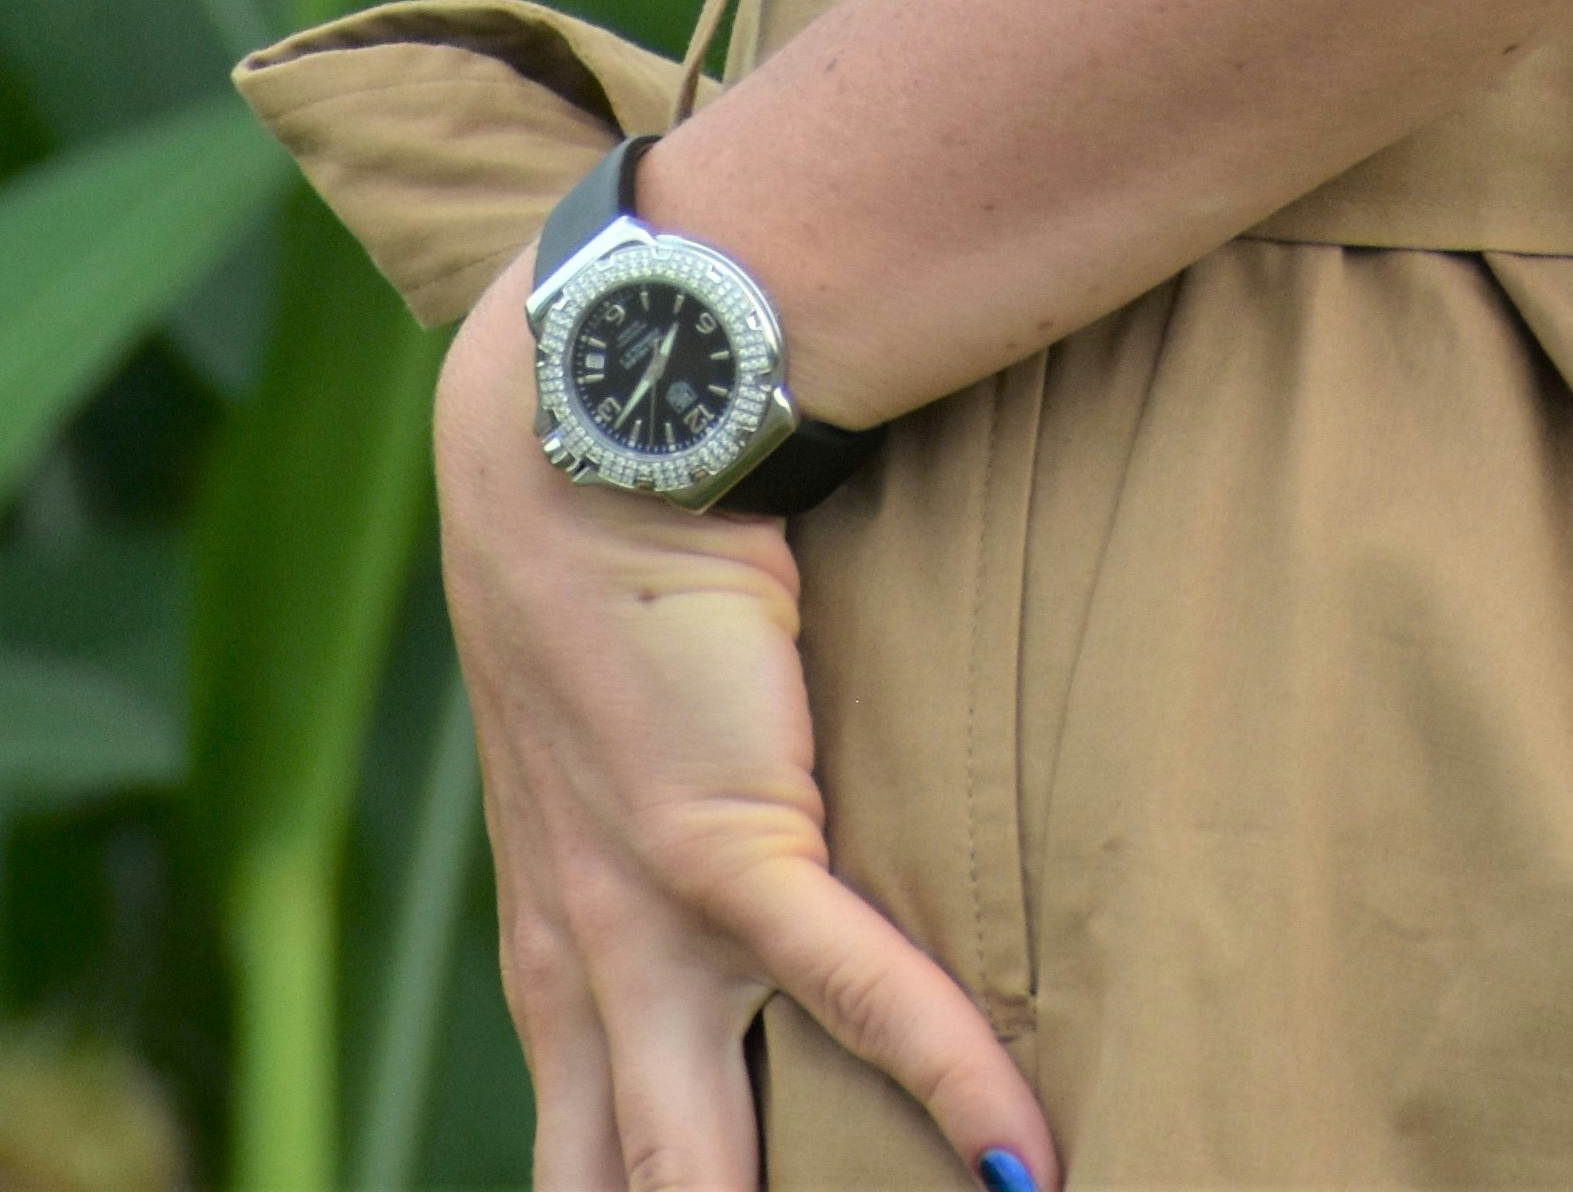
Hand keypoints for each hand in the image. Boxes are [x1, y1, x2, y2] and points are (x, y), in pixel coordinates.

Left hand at [436, 276, 1058, 1190]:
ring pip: (697, 1166)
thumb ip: (658, 862)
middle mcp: (585, 981)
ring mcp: (644, 926)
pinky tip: (1016, 1155)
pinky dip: (945, 1076)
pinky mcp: (723, 844)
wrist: (574, 452)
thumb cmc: (603, 584)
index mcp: (556, 973)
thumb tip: (760, 908)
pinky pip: (849, 992)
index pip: (589, 1175)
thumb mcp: (601, 769)